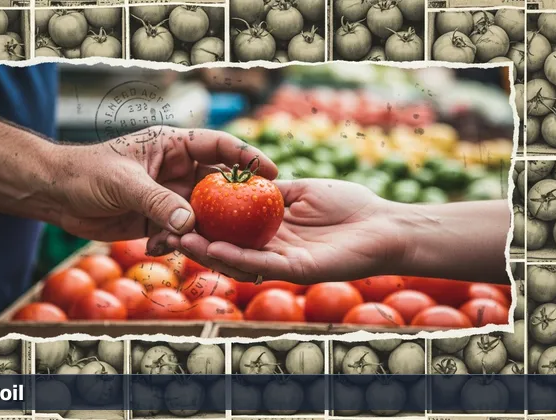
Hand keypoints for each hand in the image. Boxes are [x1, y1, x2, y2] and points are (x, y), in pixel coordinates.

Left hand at [53, 125, 276, 245]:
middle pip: (218, 185)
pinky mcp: (158, 220)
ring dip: (200, 231)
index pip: (219, 145)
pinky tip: (159, 248)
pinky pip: (181, 234)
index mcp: (173, 145)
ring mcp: (169, 195)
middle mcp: (177, 169)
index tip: (272, 172)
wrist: (56, 196)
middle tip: (250, 223)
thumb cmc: (86, 174)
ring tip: (192, 243)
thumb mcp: (124, 183)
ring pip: (202, 214)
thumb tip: (190, 225)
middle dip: (231, 205)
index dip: (248, 157)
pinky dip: (176, 243)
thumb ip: (158, 202)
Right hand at [164, 179, 405, 283]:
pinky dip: (235, 256)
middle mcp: (273, 249)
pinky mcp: (296, 270)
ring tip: (183, 239)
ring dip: (209, 251)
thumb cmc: (350, 205)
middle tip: (170, 232)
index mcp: (274, 230)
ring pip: (239, 259)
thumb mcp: (301, 191)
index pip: (233, 227)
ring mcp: (283, 261)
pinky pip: (261, 263)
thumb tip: (242, 181)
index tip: (182, 209)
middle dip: (199, 240)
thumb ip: (272, 191)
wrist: (384, 225)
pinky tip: (214, 246)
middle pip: (229, 247)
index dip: (207, 221)